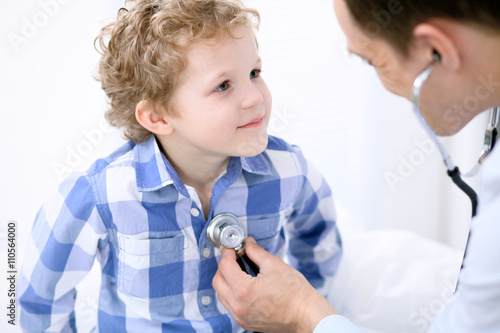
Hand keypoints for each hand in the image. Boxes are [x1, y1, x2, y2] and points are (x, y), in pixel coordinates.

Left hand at [212, 237, 337, 332]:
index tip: (232, 247)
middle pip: (217, 281)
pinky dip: (232, 294)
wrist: (306, 315)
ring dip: (226, 281)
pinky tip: (244, 285)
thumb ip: (256, 252)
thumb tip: (247, 243)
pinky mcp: (245, 322)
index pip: (225, 266)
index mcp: (244, 290)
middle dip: (223, 266)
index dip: (227, 253)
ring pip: (221, 295)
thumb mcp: (274, 265)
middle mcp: (238, 306)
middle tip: (235, 257)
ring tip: (240, 271)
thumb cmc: (295, 293)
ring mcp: (241, 316)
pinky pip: (230, 306)